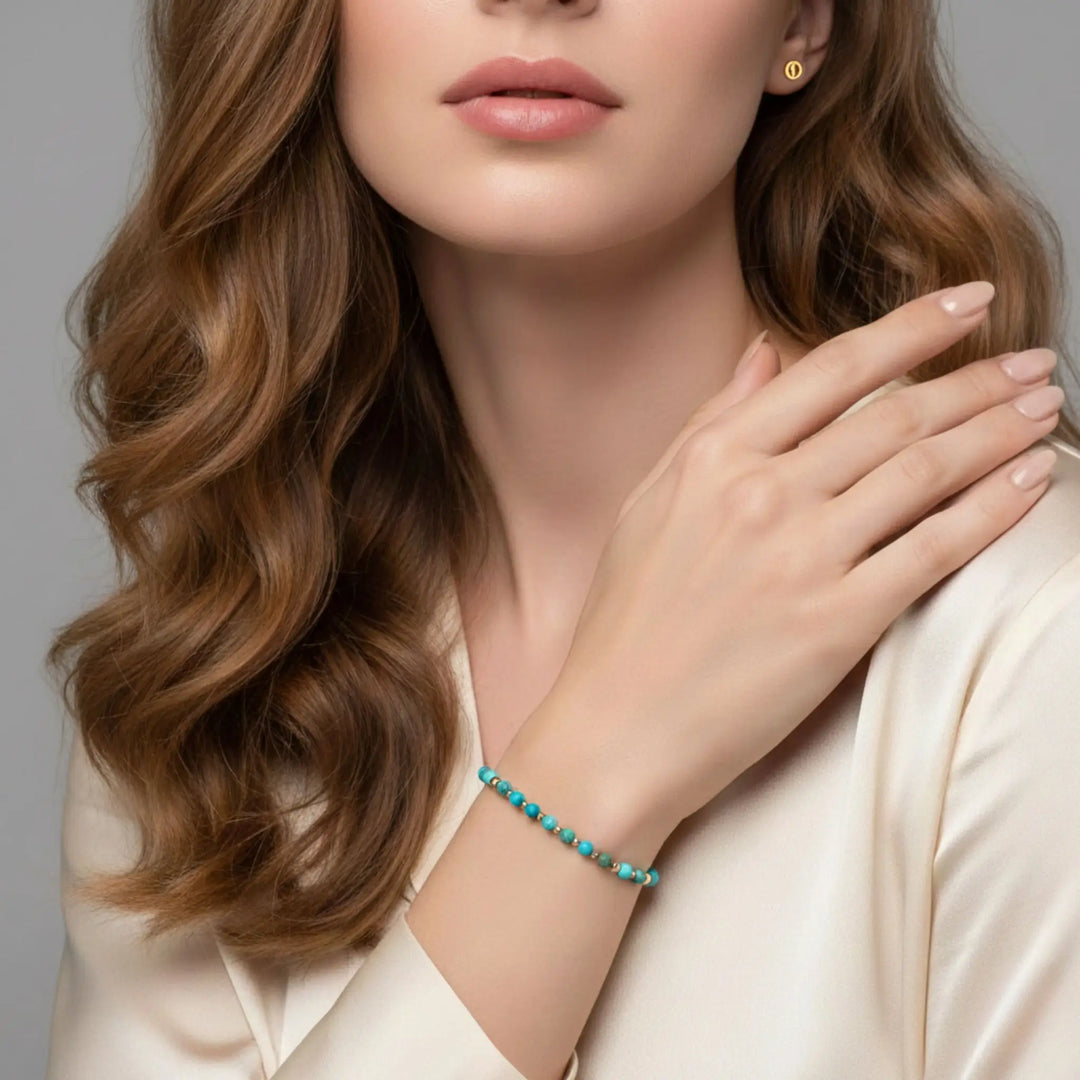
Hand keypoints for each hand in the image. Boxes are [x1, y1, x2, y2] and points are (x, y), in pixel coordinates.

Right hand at [533, 282, 1060, 834]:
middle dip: (977, 380)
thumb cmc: (626, 621)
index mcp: (713, 458)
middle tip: (1032, 363)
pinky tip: (1031, 480)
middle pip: (895, 416)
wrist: (617, 728)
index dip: (913, 327)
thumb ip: (711, 421)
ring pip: (925, 471)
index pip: (834, 369)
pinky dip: (992, 509)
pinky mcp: (837, 623)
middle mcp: (761, 495)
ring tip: (1043, 410)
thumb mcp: (649, 502)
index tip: (967, 303)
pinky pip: (934, 549)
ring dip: (998, 432)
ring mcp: (801, 558)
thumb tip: (766, 352)